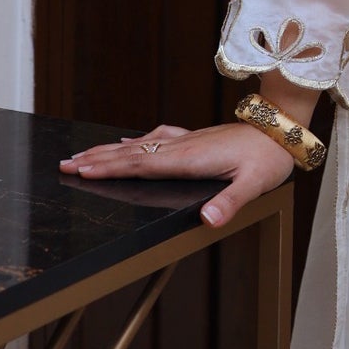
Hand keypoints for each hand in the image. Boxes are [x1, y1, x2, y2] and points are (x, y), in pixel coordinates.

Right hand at [59, 121, 294, 227]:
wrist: (282, 128)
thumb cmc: (269, 157)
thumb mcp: (255, 184)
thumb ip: (230, 202)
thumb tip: (206, 220)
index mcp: (191, 159)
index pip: (142, 165)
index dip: (111, 168)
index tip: (82, 169)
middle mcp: (184, 147)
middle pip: (132, 153)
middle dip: (98, 158)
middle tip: (65, 163)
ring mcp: (188, 141)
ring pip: (140, 144)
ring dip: (110, 150)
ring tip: (84, 153)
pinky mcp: (195, 139)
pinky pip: (156, 138)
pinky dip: (136, 142)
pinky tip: (128, 141)